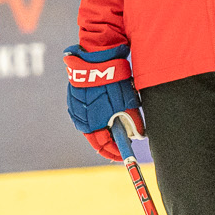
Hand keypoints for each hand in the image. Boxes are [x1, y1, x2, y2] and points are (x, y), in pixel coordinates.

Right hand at [65, 42, 141, 159]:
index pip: (104, 147)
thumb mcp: (128, 103)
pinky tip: (106, 111)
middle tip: (123, 140)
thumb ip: (134, 121)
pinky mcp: (74, 100)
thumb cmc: (112, 82)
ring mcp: (75, 110)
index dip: (116, 152)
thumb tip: (140, 134)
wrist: (94, 60)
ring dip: (103, 128)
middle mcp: (81, 121)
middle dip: (110, 141)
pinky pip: (86, 114)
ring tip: (117, 124)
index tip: (124, 154)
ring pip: (91, 126)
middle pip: (97, 138)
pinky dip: (97, 117)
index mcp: (92, 125)